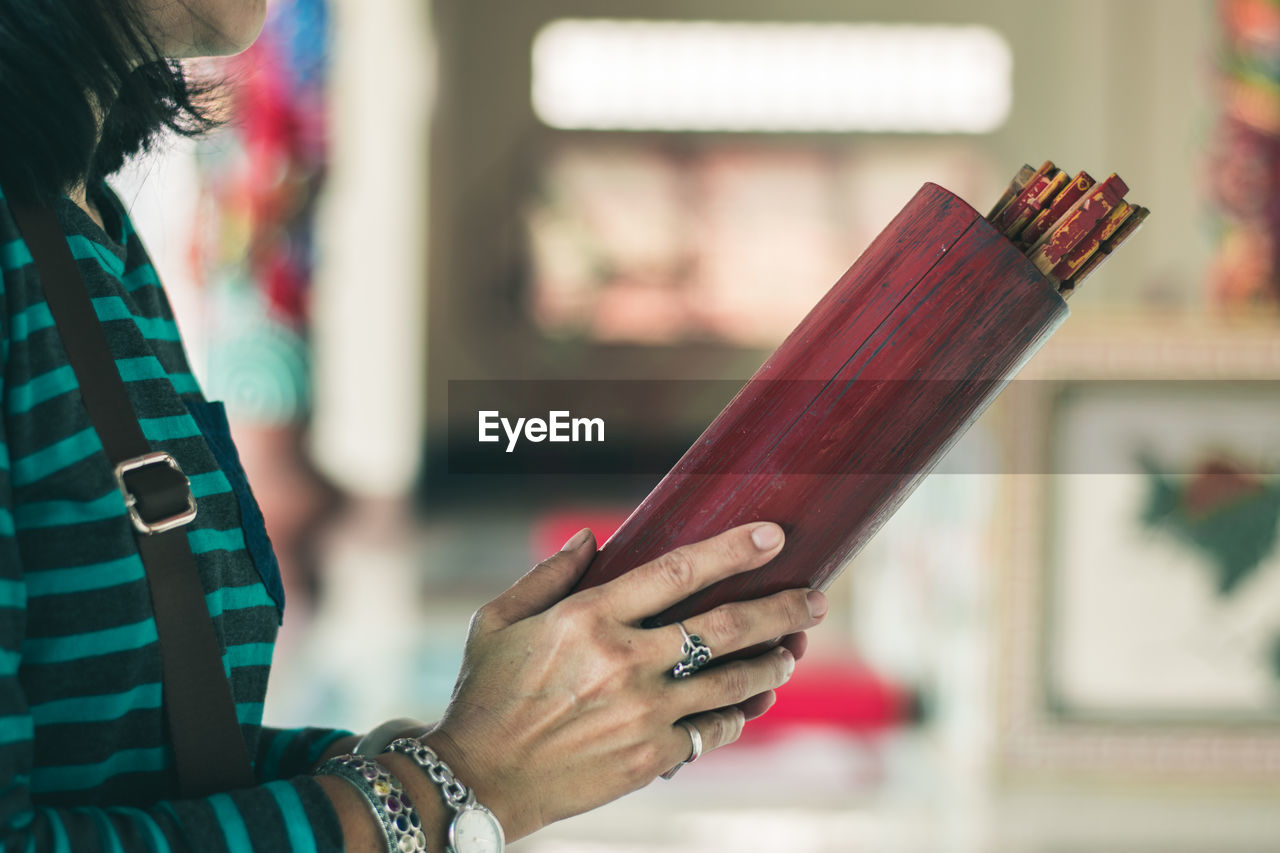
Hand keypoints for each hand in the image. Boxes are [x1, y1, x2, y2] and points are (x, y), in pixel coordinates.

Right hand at [420, 522, 827, 839]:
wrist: (478, 778)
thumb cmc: (485, 694)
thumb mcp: (498, 621)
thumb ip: (549, 574)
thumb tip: (591, 536)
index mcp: (589, 618)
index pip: (677, 571)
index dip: (733, 550)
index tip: (774, 536)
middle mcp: (625, 661)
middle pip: (725, 625)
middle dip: (779, 608)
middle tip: (813, 599)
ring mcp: (643, 712)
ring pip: (733, 680)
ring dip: (774, 662)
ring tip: (791, 651)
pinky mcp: (651, 755)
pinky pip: (714, 730)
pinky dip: (740, 713)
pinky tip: (753, 699)